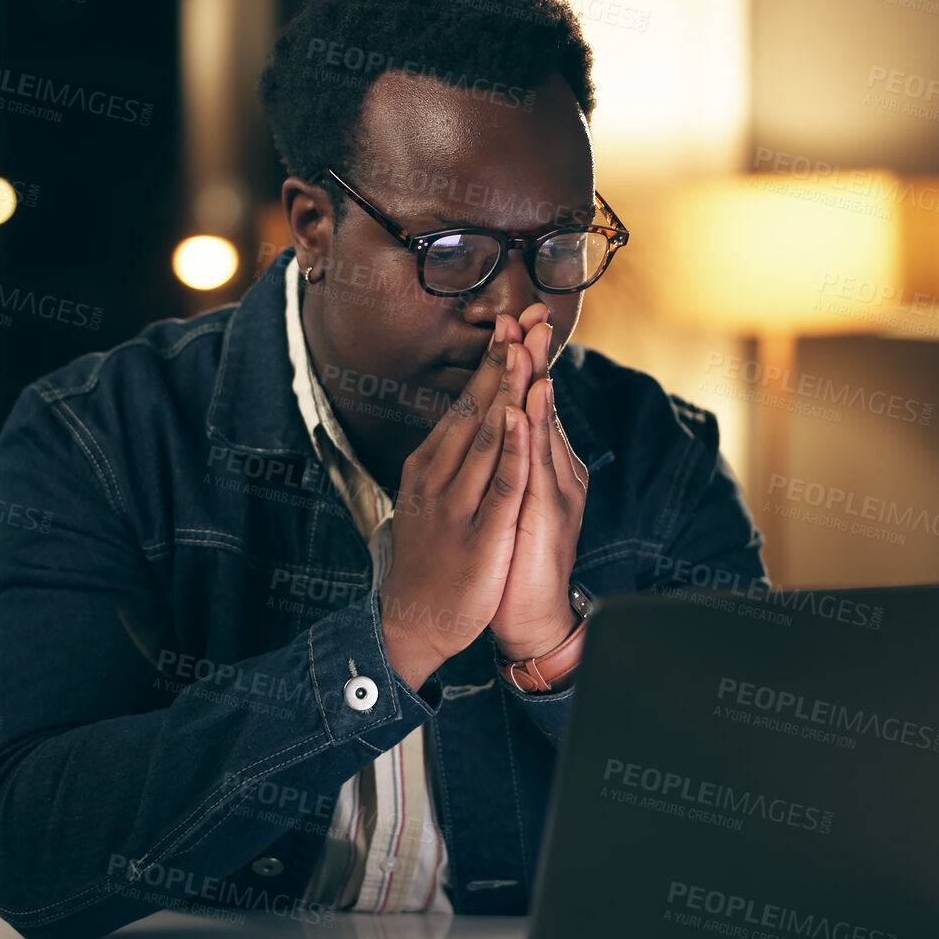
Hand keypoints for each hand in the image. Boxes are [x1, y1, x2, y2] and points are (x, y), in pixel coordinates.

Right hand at [379, 313, 534, 689]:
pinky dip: (510, 446)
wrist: (412, 623)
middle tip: (527, 316)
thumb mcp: (432, 498)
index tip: (514, 322)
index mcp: (431, 464)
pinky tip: (520, 416)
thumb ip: (449, 460)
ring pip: (486, 435)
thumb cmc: (430, 561)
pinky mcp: (479, 533)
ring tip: (525, 348)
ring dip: (508, 388)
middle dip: (504, 360)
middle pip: (476, 407)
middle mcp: (439, 474)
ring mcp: (456, 502)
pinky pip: (498, 483)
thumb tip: (469, 421)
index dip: (493, 362)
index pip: (466, 403)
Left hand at [489, 307, 589, 660]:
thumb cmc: (518, 557)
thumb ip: (512, 459)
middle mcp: (554, 471)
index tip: (518, 318)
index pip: (534, 400)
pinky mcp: (545, 519)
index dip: (526, 359)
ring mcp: (553, 493)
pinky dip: (529, 438)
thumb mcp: (512, 497)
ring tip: (524, 344)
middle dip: (534, 357)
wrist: (532, 616)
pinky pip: (533, 472)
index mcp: (542, 463)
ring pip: (540, 429)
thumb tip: (506, 420)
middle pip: (543, 405)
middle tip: (529, 312)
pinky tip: (524, 411)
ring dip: (531, 384)